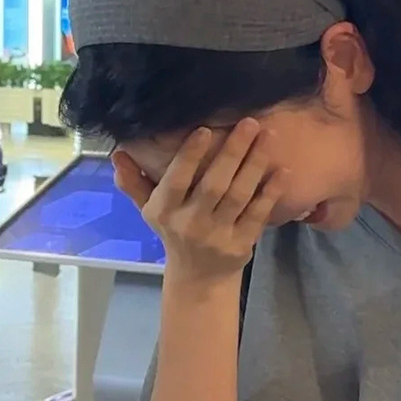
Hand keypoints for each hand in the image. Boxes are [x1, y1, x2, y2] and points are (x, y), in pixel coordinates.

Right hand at [112, 120, 287, 282]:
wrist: (199, 277)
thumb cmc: (175, 232)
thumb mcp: (150, 210)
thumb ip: (134, 182)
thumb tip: (117, 154)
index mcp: (164, 211)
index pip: (176, 181)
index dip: (189, 156)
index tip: (205, 129)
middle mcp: (190, 223)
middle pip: (214, 184)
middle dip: (233, 152)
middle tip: (250, 123)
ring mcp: (218, 235)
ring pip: (239, 195)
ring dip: (255, 164)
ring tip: (268, 137)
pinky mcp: (241, 244)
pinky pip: (258, 215)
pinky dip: (270, 192)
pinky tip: (283, 171)